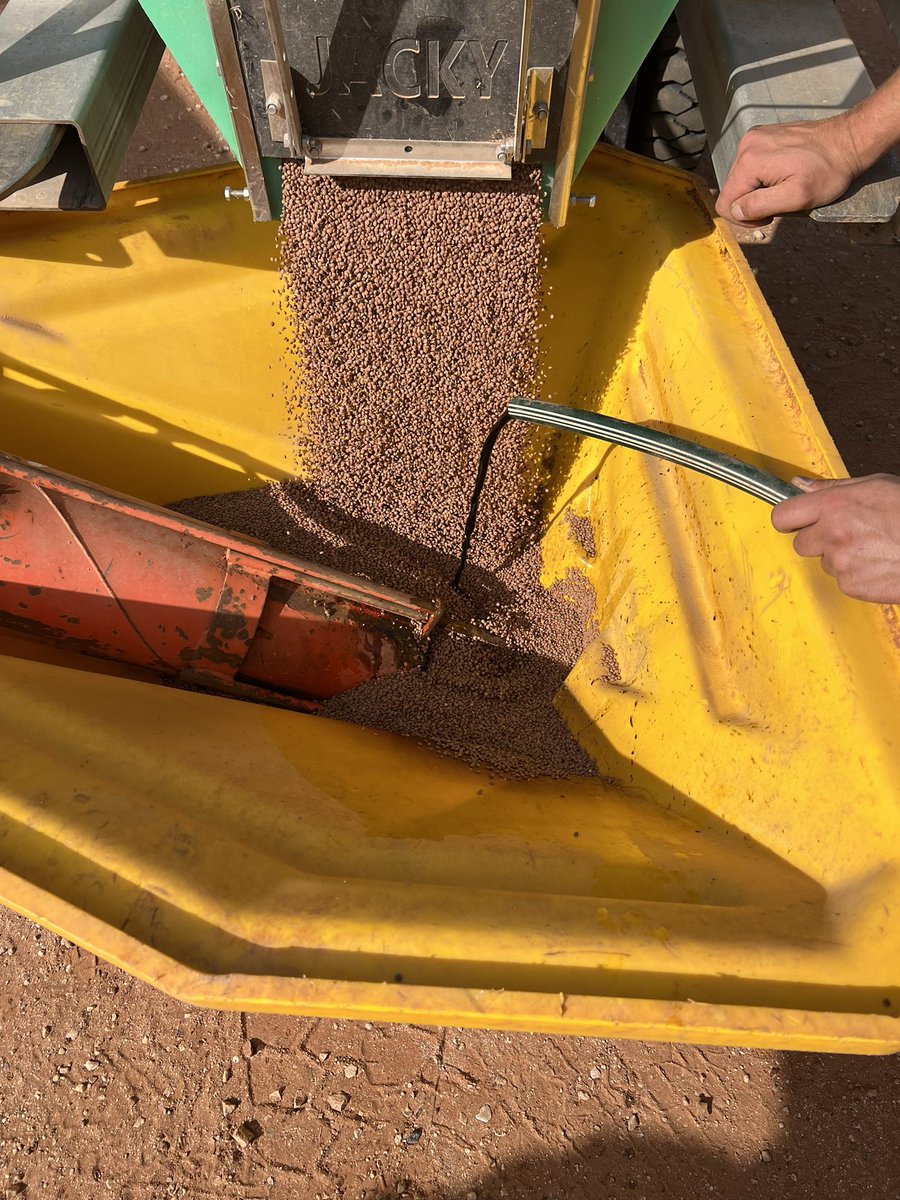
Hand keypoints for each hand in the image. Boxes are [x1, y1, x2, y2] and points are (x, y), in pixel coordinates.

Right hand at [716, 118, 861, 226]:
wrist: (848, 140)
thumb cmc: (828, 171)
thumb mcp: (797, 197)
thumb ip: (760, 205)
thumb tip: (736, 211)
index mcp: (750, 161)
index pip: (725, 204)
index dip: (744, 218)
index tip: (770, 215)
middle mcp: (747, 145)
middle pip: (732, 190)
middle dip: (752, 203)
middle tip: (781, 201)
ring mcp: (755, 137)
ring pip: (741, 179)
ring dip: (759, 190)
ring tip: (785, 185)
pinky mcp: (763, 135)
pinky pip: (751, 165)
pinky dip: (764, 176)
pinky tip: (784, 173)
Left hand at [772, 474, 899, 603]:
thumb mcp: (876, 485)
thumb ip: (832, 487)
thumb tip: (800, 485)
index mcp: (834, 505)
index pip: (782, 516)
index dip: (789, 519)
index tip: (797, 520)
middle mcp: (831, 534)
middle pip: (800, 543)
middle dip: (818, 539)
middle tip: (848, 533)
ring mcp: (840, 562)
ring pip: (824, 562)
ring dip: (840, 556)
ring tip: (872, 546)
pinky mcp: (851, 585)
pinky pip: (842, 580)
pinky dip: (856, 574)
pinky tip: (878, 562)